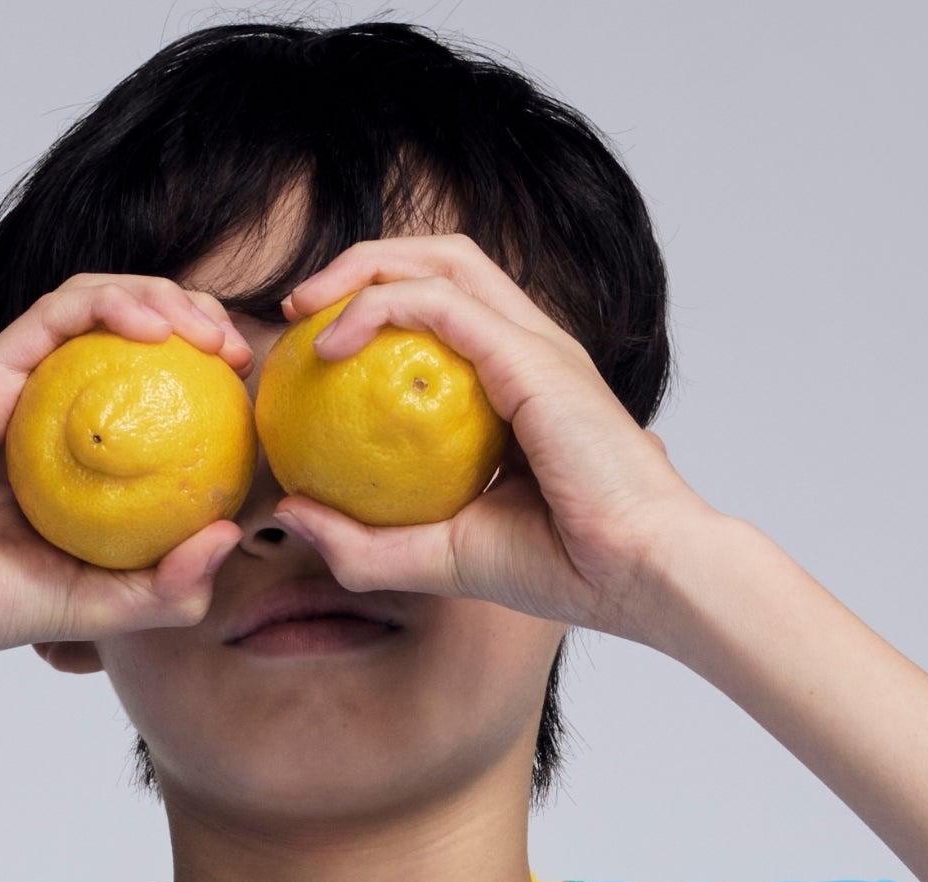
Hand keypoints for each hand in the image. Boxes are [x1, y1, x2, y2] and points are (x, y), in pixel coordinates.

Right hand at [0, 276, 256, 681]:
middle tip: (244, 355)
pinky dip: (113, 302)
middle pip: (136, 342)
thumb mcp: (94, 611)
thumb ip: (163, 589)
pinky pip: (61, 311)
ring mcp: (20, 384)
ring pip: (103, 307)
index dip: (213, 394)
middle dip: (200, 327)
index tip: (258, 409)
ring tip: (210, 330)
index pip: (156, 406)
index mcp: (77, 463)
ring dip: (167, 299)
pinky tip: (158, 325)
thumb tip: (231, 537)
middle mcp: (51, 413)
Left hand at [257, 233, 724, 642]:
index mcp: (518, 379)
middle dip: (360, 264)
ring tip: (306, 308)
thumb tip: (289, 512)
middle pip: (438, 261)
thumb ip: (366, 542)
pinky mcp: (529, 354)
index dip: (375, 308)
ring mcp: (534, 341)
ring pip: (439, 260)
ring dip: (363, 267)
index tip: (314, 349)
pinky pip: (439, 304)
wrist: (639, 574)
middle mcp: (529, 344)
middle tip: (298, 307)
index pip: (443, 310)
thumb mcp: (440, 558)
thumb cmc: (563, 570)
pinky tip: (330, 346)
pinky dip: (378, 308)